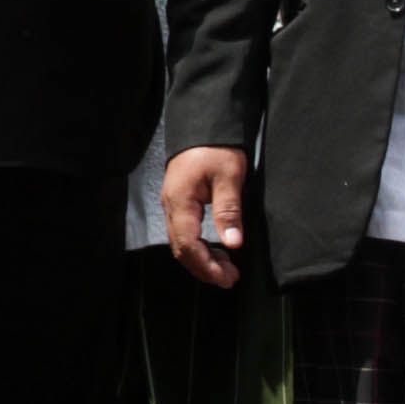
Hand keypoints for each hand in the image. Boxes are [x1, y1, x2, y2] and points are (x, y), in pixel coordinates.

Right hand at [163, 145, 251, 286]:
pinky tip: (218, 250)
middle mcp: (171, 207)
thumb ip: (229, 211)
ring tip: (227, 269)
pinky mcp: (178, 203)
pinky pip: (184, 233)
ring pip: (181, 243)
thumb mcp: (229, 177)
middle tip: (230, 278)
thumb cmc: (217, 149)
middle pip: (181, 248)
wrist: (203, 125)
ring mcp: (172, 205)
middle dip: (204, 268)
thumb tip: (233, 244)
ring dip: (202, 259)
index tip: (227, 278)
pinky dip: (199, 247)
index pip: (187, 244)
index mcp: (180, 202)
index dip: (206, 265)